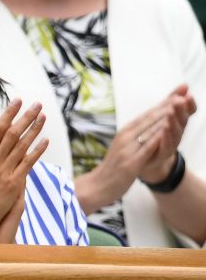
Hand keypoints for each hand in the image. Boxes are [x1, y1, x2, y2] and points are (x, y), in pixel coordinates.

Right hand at [0, 100, 46, 238]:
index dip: (8, 114)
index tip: (17, 101)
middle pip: (12, 133)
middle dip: (25, 117)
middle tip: (37, 104)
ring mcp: (4, 171)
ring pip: (21, 145)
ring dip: (34, 129)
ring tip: (43, 117)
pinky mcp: (14, 182)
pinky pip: (28, 163)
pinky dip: (37, 151)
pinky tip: (45, 141)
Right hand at [83, 85, 195, 207]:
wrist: (97, 186)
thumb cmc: (112, 169)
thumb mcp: (123, 149)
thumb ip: (134, 138)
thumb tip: (146, 128)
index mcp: (124, 133)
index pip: (146, 115)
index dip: (162, 104)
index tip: (176, 93)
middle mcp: (125, 137)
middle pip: (149, 118)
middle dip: (167, 105)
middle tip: (181, 93)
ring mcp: (127, 149)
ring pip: (149, 129)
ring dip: (165, 116)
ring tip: (179, 105)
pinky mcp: (131, 162)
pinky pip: (147, 147)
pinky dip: (158, 136)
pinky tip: (168, 129)